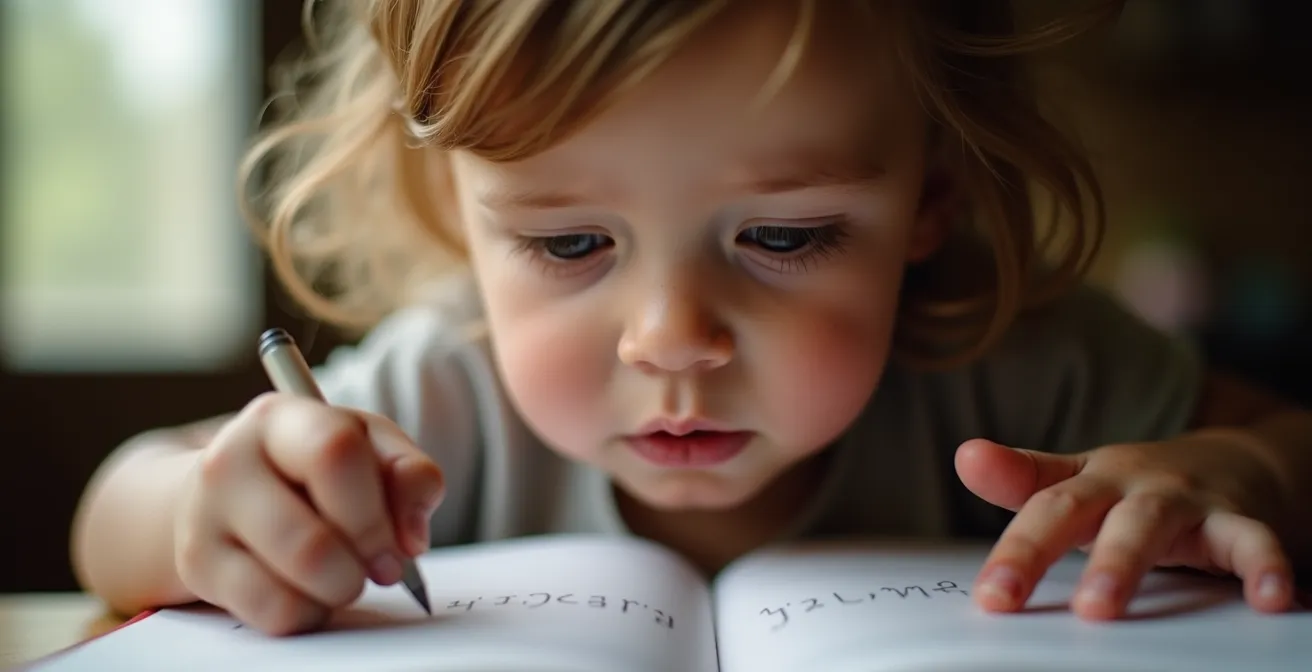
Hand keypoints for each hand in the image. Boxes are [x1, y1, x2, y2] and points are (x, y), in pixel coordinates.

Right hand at [174, 393, 444, 634]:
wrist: (221, 489)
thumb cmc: (310, 466)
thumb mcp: (367, 446)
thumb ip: (408, 474)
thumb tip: (411, 537)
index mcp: (281, 418)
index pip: (334, 453)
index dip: (377, 510)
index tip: (402, 543)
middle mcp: (230, 460)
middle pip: (313, 539)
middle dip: (365, 563)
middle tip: (383, 568)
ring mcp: (205, 516)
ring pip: (295, 580)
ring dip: (342, 589)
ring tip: (345, 574)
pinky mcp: (198, 566)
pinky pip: (275, 612)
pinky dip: (310, 611)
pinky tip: (309, 590)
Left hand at [955, 438, 1294, 619]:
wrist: (1237, 462)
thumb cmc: (1140, 487)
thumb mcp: (1081, 480)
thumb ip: (1022, 478)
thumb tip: (965, 456)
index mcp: (1089, 481)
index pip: (1039, 509)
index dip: (1011, 550)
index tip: (988, 595)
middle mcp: (1130, 485)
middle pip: (1082, 510)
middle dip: (1043, 550)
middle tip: (1009, 594)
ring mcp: (1185, 500)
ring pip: (1151, 525)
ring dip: (1122, 564)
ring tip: (1100, 608)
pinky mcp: (1240, 520)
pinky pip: (1252, 542)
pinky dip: (1264, 566)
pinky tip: (1270, 598)